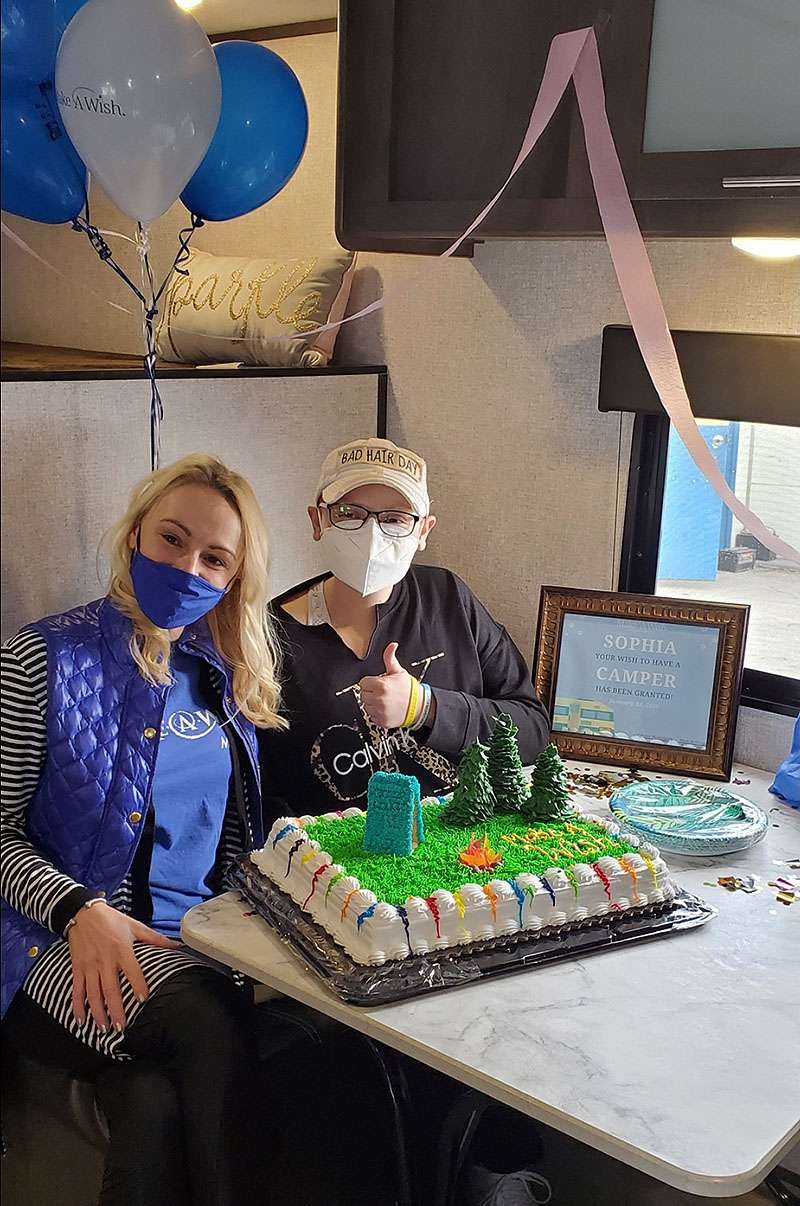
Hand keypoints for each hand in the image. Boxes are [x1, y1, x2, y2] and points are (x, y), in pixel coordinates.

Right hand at [68, 901, 178, 1031]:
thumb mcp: (135, 926)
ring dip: (98, 1013)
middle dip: (115, 1010)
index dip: (137, 985)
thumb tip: (177, 945)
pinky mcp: (77, 968)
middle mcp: (105, 960)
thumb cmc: (112, 920)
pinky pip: (76, 990)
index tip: (142, 1000)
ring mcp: (89, 966)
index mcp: (122, 950)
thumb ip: (155, 939)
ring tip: (104, 1029)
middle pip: (110, 989)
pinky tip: (81, 1020)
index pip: (132, 970)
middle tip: (121, 1028)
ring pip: (93, 993)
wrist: (83, 912)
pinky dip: (77, 1006)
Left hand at [359, 643, 413, 728]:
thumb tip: (392, 645)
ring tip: (384, 701)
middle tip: (381, 692)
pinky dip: (376, 713)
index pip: (363, 683)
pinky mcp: (382, 721)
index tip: (377, 684)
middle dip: (370, 693)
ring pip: (366, 706)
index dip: (370, 682)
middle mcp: (379, 699)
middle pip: (363, 695)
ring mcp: (380, 711)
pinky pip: (371, 716)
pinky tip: (385, 709)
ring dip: (372, 703)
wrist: (419, 707)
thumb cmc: (408, 689)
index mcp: (382, 685)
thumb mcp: (399, 671)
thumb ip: (390, 658)